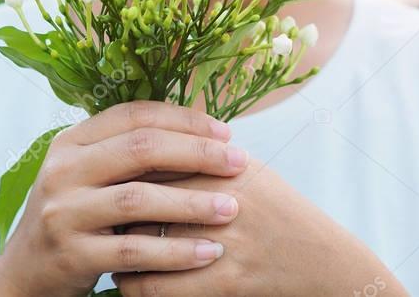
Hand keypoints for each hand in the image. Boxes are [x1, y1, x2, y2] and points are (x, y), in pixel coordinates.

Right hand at [0, 101, 250, 296]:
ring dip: (193, 203)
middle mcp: (62, 170)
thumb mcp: (92, 174)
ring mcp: (63, 212)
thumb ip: (132, 152)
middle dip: (197, 154)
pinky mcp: (71, 254)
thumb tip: (203, 128)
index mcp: (72, 141)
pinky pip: (134, 252)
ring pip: (139, 199)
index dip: (184, 119)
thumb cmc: (77, 215)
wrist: (26, 274)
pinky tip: (209, 252)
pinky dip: (176, 252)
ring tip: (232, 208)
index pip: (135, 115)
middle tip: (239, 163)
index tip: (226, 133)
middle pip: (141, 149)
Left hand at [113, 157, 405, 295]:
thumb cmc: (281, 212)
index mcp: (225, 168)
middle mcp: (222, 201)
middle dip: (113, 209)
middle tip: (95, 214)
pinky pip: (159, 288)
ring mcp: (223, 243)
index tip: (103, 178)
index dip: (122, 171)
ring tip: (105, 249)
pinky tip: (126, 281)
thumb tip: (152, 137)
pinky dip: (134, 286)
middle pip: (142, 200)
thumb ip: (204, 155)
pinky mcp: (225, 283)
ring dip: (117, 250)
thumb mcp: (250, 172)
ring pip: (143, 246)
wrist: (323, 261)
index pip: (154, 161)